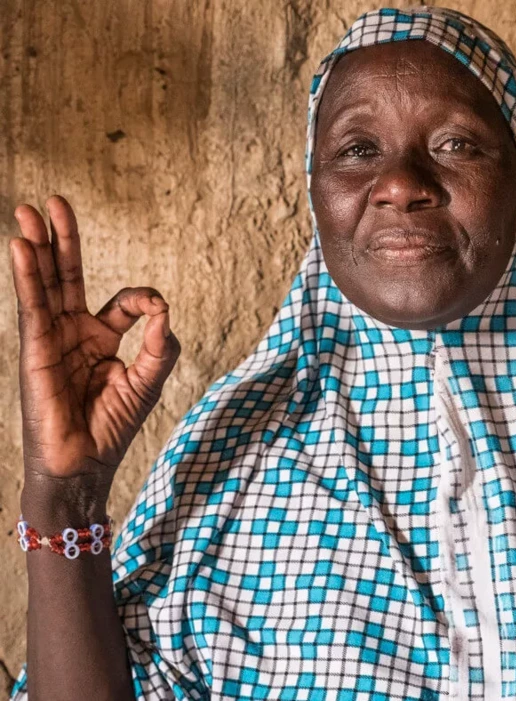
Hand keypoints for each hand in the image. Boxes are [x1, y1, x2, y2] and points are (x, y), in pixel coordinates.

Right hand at [9, 195, 180, 490]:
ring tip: (28, 210)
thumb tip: (163, 306)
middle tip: (55, 202)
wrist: (85, 464)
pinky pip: (32, 307)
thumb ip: (161, 343)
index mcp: (103, 340)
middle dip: (64, 241)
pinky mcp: (35, 351)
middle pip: (70, 278)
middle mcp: (75, 334)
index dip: (141, 298)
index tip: (153, 308)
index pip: (122, 303)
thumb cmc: (114, 425)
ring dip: (39, 247)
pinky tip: (24, 246)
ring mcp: (52, 340)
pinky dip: (29, 276)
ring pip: (46, 285)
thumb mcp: (149, 380)